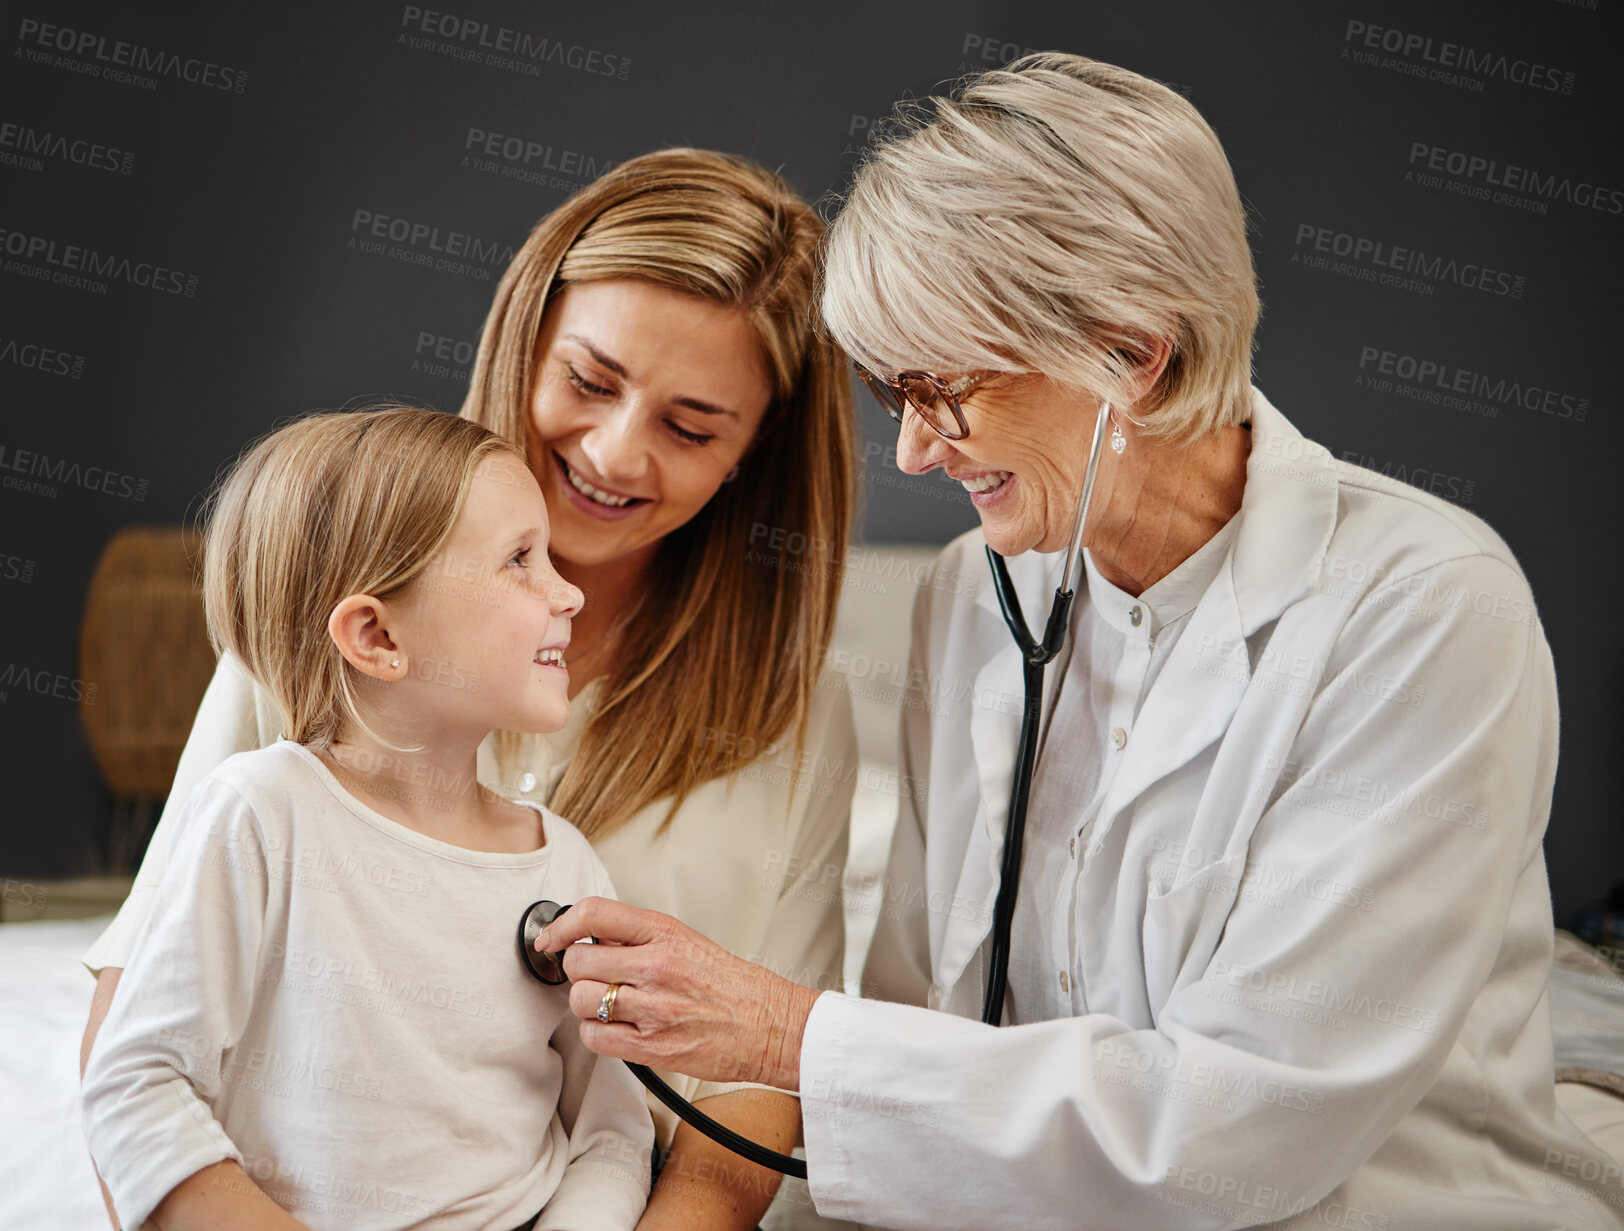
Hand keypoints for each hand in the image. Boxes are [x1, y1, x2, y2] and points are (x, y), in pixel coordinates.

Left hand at [536, 897, 822, 1090]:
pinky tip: (617, 1028)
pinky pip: (595, 1038)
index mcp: (663, 932)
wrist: (768, 1024)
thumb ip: (637, 936)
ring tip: (611, 1004)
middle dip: (577, 971)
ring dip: (587, 1005)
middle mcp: (655, 967)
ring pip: (581, 1001)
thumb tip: (588, 936)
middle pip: (577, 962)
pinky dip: (597, 1034)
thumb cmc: (729, 984)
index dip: (560, 926)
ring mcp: (653, 1009)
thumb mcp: (685, 940)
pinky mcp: (651, 1047)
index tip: (551, 939)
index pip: (593, 914)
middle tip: (596, 977)